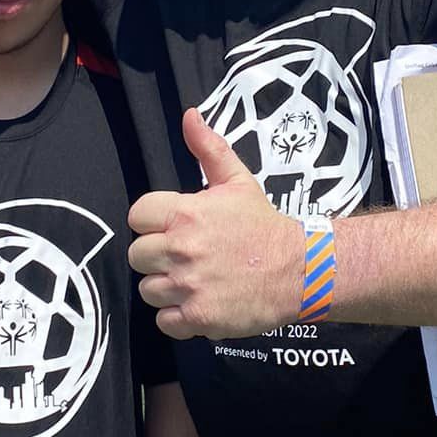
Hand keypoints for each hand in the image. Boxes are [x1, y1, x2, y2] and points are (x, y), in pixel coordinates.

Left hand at [127, 108, 302, 339]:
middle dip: (157, 257)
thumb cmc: (263, 225)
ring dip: (166, 288)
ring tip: (192, 281)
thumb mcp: (237, 181)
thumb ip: (208, 149)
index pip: (137, 216)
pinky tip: (197, 304)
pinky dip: (177, 317)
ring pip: (147, 290)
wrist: (299, 269)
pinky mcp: (198, 317)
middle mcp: (182, 250)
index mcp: (186, 213)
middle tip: (184, 257)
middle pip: (137, 255)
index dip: (152, 223)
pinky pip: (163, 321)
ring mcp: (189, 286)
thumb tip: (189, 115)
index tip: (172, 228)